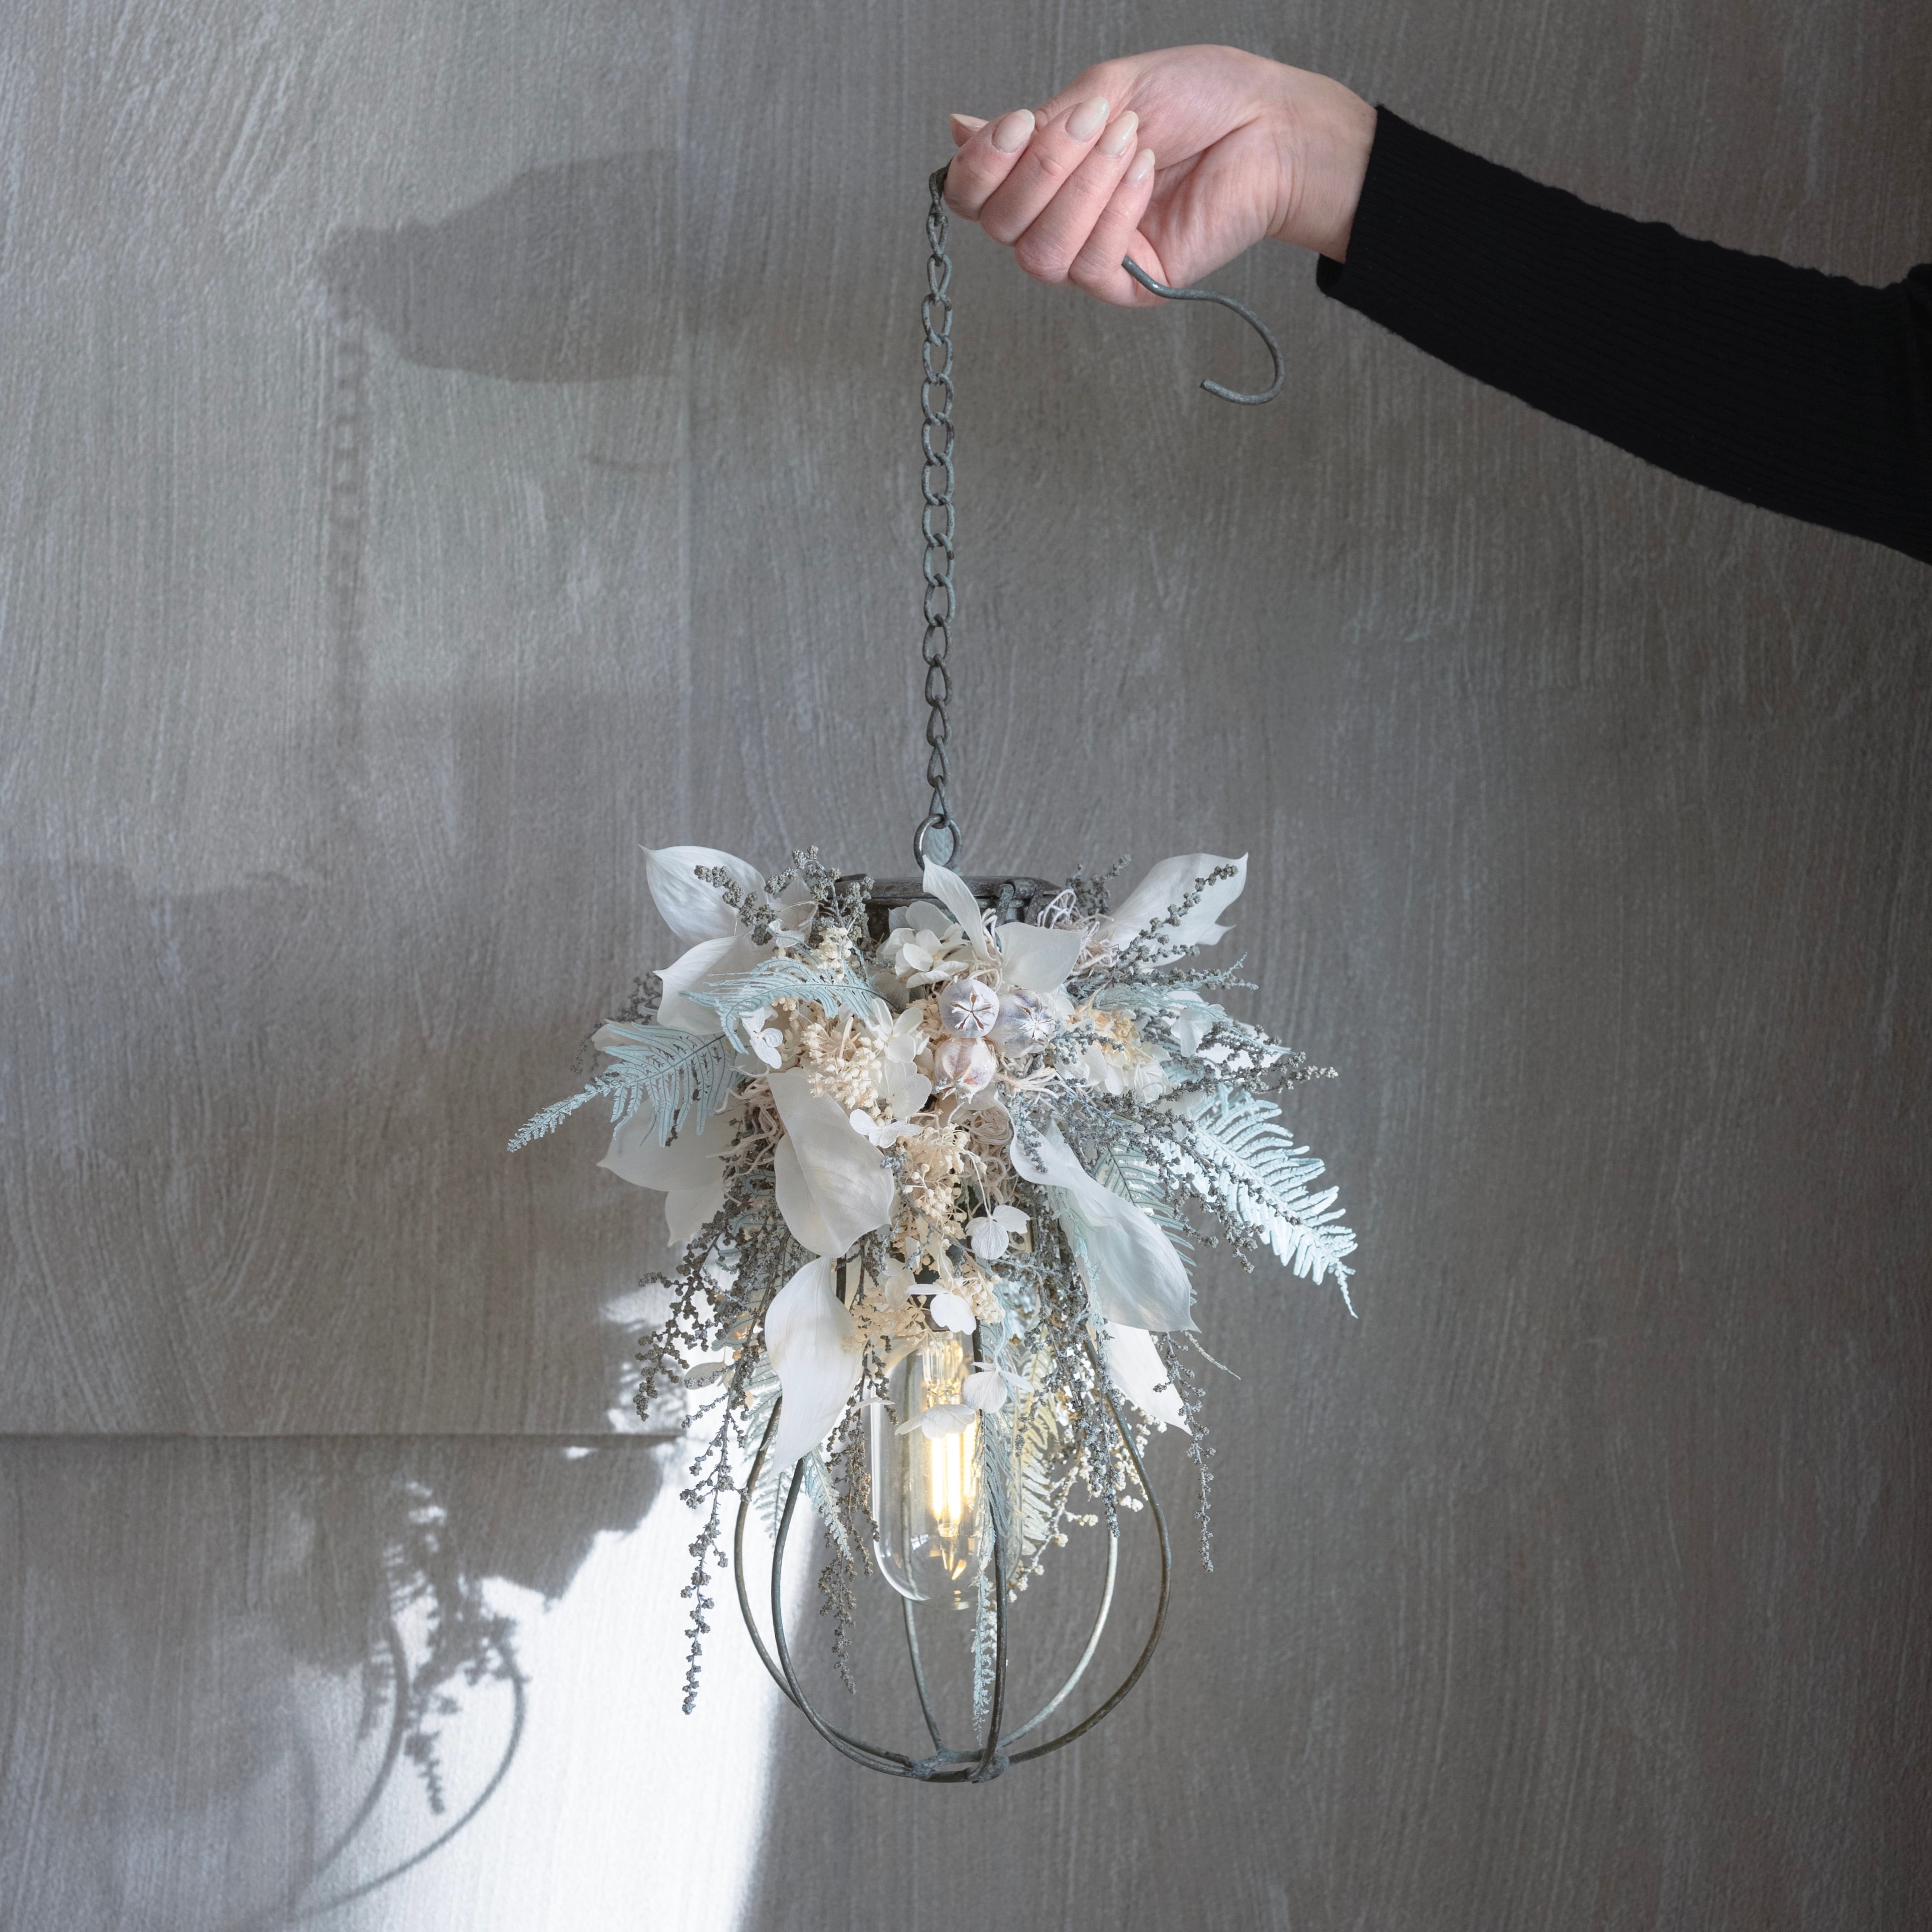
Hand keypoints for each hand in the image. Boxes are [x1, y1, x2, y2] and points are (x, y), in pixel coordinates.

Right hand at [942, 46, 1374, 304]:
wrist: (1269, 125)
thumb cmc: (1200, 101)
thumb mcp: (1103, 93)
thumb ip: (1034, 122)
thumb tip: (958, 130)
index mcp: (1044, 176)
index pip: (972, 197)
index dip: (979, 166)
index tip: (1015, 123)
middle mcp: (1059, 222)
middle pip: (999, 226)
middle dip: (1041, 166)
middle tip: (1095, 121)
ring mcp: (1091, 259)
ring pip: (1039, 253)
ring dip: (1081, 188)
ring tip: (1129, 142)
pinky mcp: (1130, 285)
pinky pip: (1090, 265)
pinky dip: (1115, 210)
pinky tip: (1146, 173)